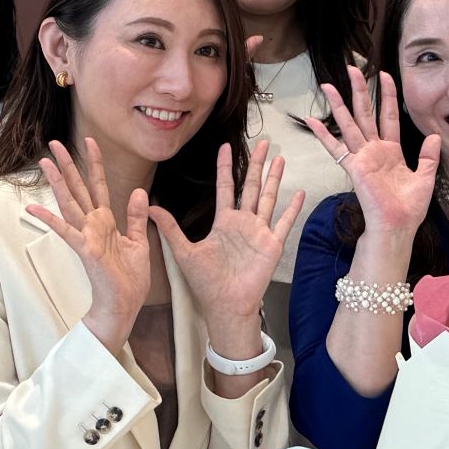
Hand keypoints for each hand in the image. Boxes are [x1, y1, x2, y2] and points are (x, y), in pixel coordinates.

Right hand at [25, 139, 153, 353]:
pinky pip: (66, 231)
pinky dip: (49, 219)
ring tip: (43, 162)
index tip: (90, 141)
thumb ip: (136, 216)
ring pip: (69, 203)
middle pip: (78, 189)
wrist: (124, 305)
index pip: (99, 186)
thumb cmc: (129, 278)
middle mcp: (93, 225)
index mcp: (106, 221)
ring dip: (57, 183)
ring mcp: (87, 236)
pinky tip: (32, 209)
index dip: (94, 163)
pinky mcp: (85, 249)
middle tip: (54, 142)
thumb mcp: (139, 242)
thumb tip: (139, 190)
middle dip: (67, 165)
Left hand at [149, 141, 305, 340]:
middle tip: (262, 142)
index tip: (225, 147)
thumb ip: (170, 228)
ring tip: (279, 159)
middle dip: (256, 164)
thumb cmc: (206, 283)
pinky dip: (292, 208)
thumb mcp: (184, 251)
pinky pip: (283, 222)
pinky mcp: (272, 245)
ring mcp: (259, 233)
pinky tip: (299, 192)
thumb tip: (149, 207)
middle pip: (251, 186)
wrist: (225, 306)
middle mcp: (243, 223)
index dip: (225, 167)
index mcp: (224, 222)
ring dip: (274, 179)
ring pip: (268, 198)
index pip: (225, 187)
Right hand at [305, 65, 440, 233]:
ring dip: (339, 104)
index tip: (385, 74)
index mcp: (392, 150)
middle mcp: (374, 150)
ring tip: (328, 85)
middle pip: (365, 113)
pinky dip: (323, 134)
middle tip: (352, 68)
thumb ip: (429, 156)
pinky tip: (311, 120)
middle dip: (359, 90)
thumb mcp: (425, 177)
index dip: (387, 95)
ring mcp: (362, 157)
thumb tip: (435, 135)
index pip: (389, 116)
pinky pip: (336, 147)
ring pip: (349, 124)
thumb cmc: (409, 207)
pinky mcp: (353, 167)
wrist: (397, 226)